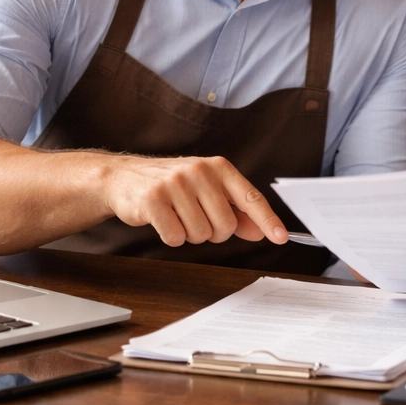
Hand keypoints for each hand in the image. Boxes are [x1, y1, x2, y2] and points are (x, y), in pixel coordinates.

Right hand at [104, 155, 288, 247]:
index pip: (250, 198)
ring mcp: (175, 184)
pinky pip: (175, 237)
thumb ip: (235, 211)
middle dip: (213, 232)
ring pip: (200, 234)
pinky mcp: (153, 200)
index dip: (267, 220)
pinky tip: (162, 220)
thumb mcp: (207, 191)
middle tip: (195, 218)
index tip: (281, 237)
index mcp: (218, 167)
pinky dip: (170, 237)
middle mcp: (199, 171)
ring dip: (189, 234)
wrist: (124, 177)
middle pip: (225, 226)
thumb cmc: (171, 186)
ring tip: (176, 216)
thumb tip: (261, 231)